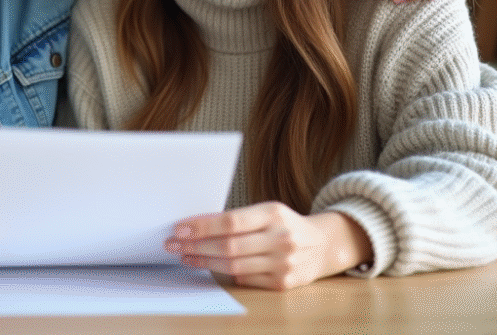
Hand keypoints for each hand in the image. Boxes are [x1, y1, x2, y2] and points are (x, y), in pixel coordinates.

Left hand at [165, 203, 370, 290]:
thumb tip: (195, 225)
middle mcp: (281, 238)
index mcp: (273, 213)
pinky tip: (210, 267)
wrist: (322, 246)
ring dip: (204, 261)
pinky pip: (245, 279)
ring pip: (233, 265)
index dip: (202, 226)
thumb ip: (237, 219)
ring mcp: (283, 263)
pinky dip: (226, 273)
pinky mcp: (283, 283)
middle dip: (196, 246)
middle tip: (173, 245)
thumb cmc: (285, 224)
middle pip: (228, 246)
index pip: (230, 222)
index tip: (179, 229)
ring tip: (186, 257)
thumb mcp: (266, 212)